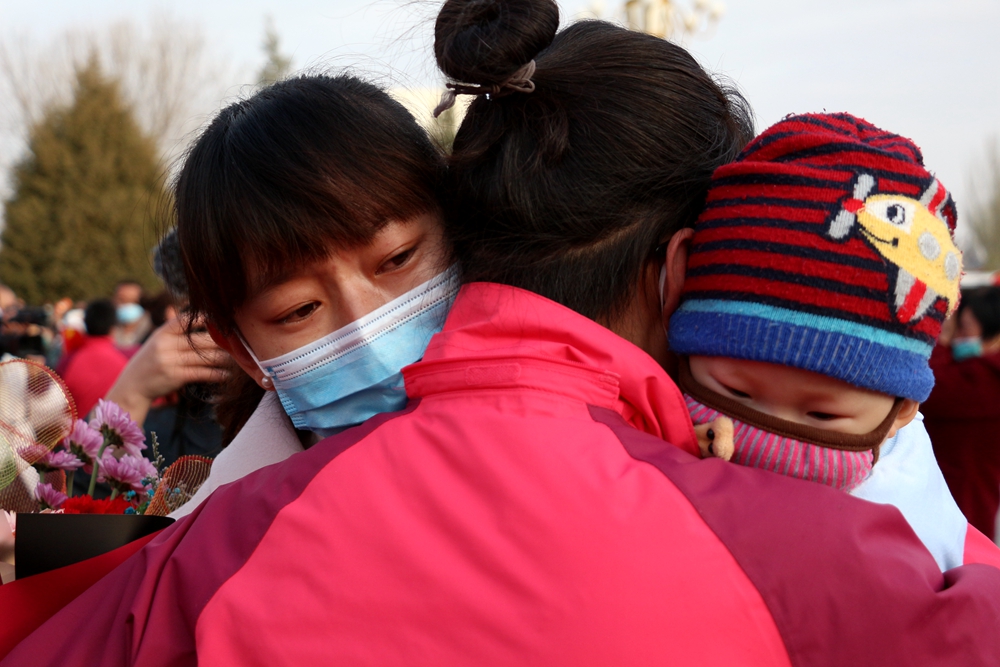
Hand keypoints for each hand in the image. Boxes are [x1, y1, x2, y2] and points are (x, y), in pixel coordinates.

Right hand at [104, 316, 229, 425]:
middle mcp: (166, 344)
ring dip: (223, 359)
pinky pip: (202, 373)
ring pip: (204, 357)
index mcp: (162, 333)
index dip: (205, 318)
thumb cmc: (150, 363)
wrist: (132, 387)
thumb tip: (203, 321)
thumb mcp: (157, 343)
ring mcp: (170, 360)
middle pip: (201, 340)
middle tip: (237, 343)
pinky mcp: (175, 376)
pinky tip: (227, 375)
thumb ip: (176, 333)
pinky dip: (217, 374)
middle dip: (221, 342)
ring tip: (236, 359)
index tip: (221, 319)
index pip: (185, 321)